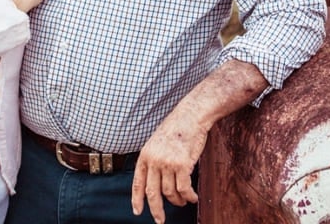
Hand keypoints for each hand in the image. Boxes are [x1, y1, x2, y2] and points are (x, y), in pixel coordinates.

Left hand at [130, 108, 203, 223]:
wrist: (191, 116)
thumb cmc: (177, 128)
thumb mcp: (157, 143)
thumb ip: (154, 160)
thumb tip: (156, 182)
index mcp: (145, 155)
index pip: (138, 183)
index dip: (137, 199)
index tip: (137, 212)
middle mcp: (154, 161)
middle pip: (153, 193)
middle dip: (156, 210)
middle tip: (160, 220)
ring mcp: (167, 163)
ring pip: (171, 193)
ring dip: (178, 201)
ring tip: (184, 201)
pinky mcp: (182, 165)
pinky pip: (184, 189)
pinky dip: (189, 196)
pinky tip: (193, 197)